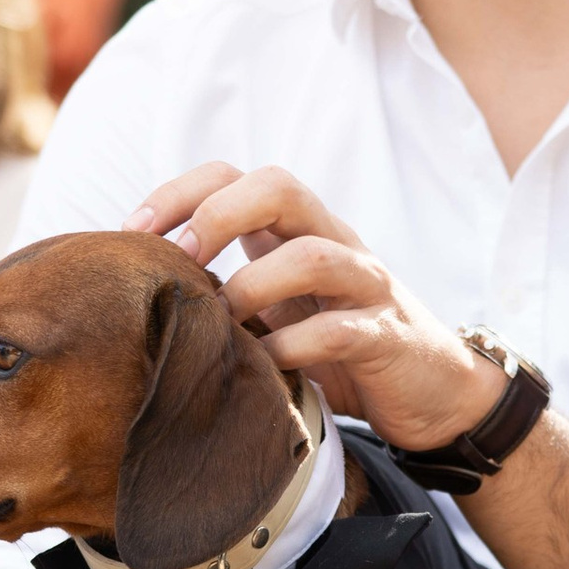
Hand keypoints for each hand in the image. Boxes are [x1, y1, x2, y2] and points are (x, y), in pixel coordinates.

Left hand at [122, 162, 498, 458]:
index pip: (235, 175)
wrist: (435, 393)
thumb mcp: (279, 311)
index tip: (133, 234)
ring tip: (223, 320)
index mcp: (297, 231)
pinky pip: (339, 330)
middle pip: (279, 187)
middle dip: (218, 213)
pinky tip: (263, 368)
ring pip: (314, 254)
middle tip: (180, 259)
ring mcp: (366, 286)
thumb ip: (228, 292)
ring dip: (255, 283)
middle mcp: (334, 242)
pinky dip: (293, 347)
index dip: (179, 192)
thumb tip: (142, 296)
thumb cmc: (341, 350)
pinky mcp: (387, 336)